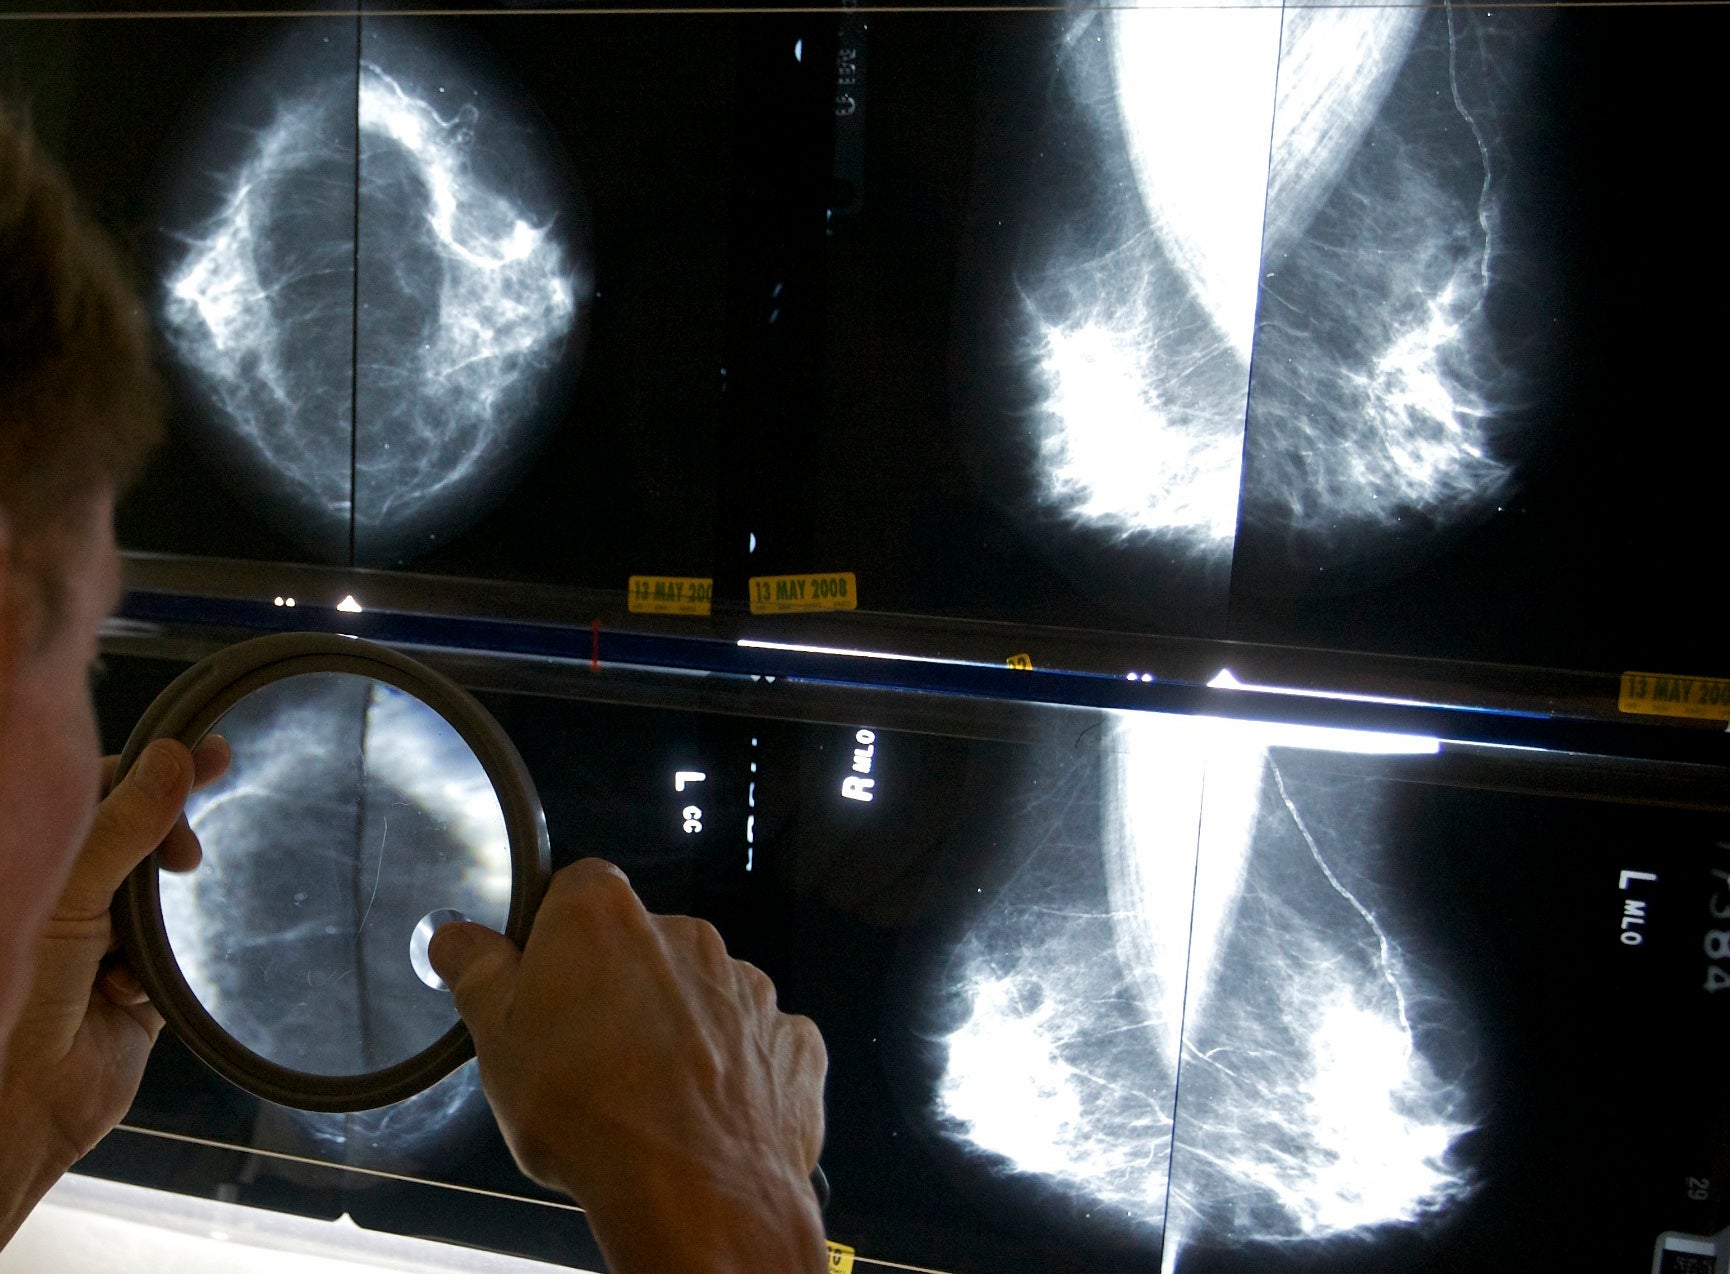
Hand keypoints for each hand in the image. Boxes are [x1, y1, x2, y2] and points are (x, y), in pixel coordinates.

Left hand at [0, 735, 227, 1243]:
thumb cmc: (17, 989)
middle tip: (198, 846)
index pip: (99, 788)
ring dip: (158, 912)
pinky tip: (128, 992)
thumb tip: (174, 755)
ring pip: (158, 895)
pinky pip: (171, 957)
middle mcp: (65, 894)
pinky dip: (156, 972)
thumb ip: (123, 824)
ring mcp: (99, 941)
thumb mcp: (69, 893)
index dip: (152, 771)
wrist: (22, 1104)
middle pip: (137, 834)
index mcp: (37, 862)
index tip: (213, 756)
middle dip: (167, 837)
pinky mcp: (133, 989)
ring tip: (153, 921)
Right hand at [429, 858, 827, 1273]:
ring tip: (646, 1097)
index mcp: (605, 917)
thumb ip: (478, 972)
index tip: (540, 986)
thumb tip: (457, 937)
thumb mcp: (496, 1039)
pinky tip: (704, 1113)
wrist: (694, 1190)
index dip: (554, 939)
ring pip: (700, 996)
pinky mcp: (790, 1039)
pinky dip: (733, 1070)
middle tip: (587, 1057)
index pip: (575, 892)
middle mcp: (685, 934)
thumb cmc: (589, 1111)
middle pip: (641, 947)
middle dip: (618, 989)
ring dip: (677, 1030)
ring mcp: (747, 985)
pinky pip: (754, 1043)